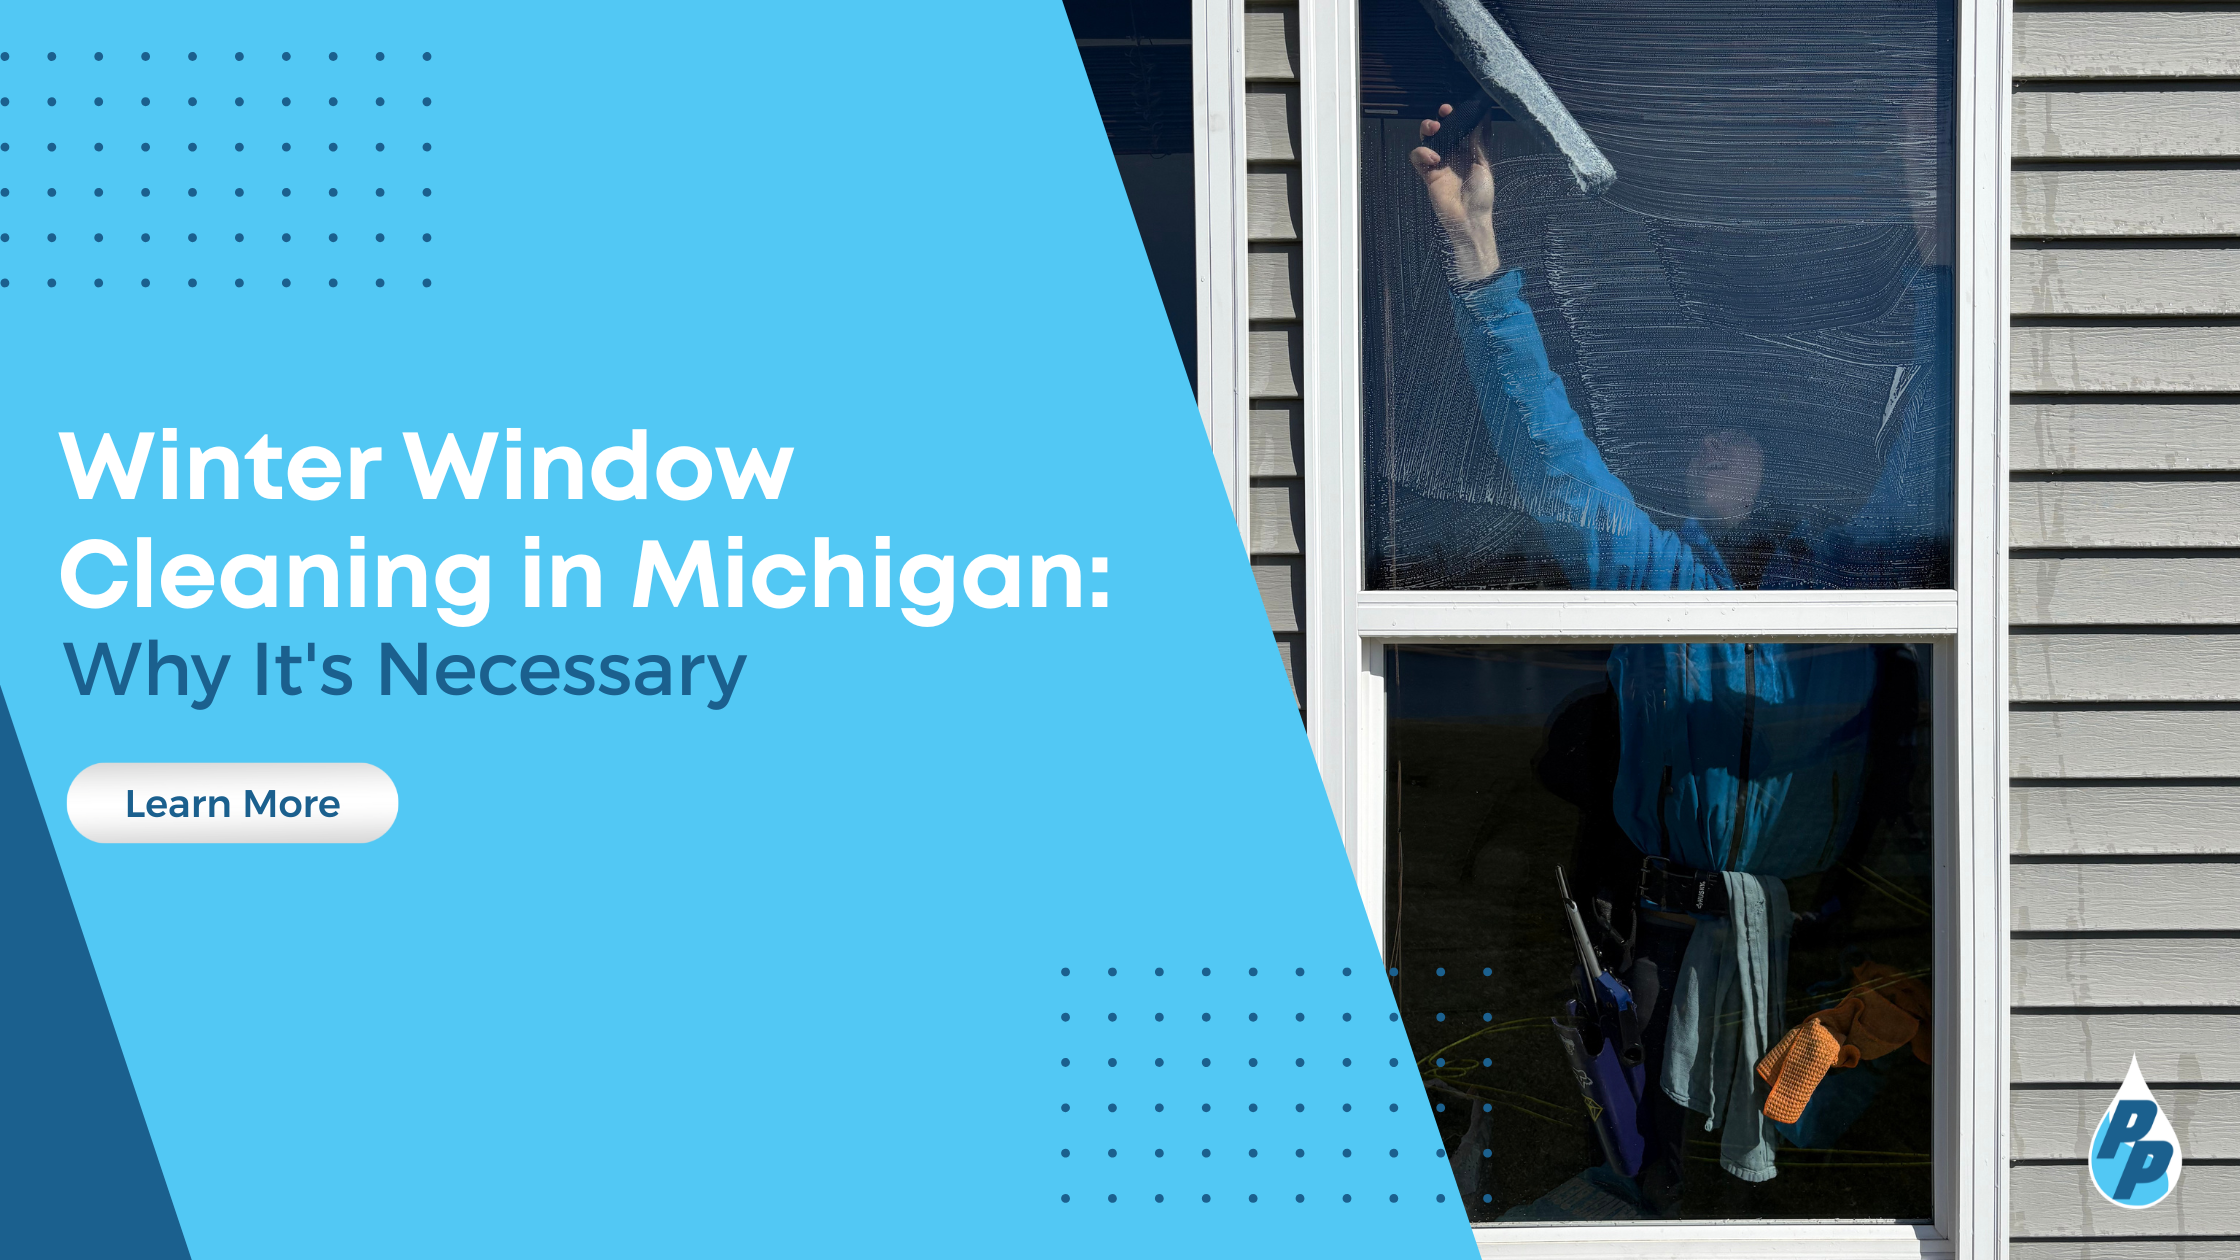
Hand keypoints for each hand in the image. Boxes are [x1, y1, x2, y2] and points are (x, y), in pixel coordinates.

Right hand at [1410, 105, 1499, 283]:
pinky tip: (1433, 157)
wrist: (1469, 220)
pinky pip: (1418, 158)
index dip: (1459, 116)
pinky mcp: (1428, 175)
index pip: (1461, 128)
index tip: (1460, 107)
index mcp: (1469, 152)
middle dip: (1441, 119)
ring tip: (1433, 128)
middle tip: (1443, 112)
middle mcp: (1453, 155)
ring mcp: (1439, 164)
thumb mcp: (1484, 166)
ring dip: (1427, 130)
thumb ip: (1477, 143)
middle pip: (1442, 131)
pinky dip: (1421, 153)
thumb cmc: (1482, 196)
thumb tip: (1480, 118)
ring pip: (1427, 140)